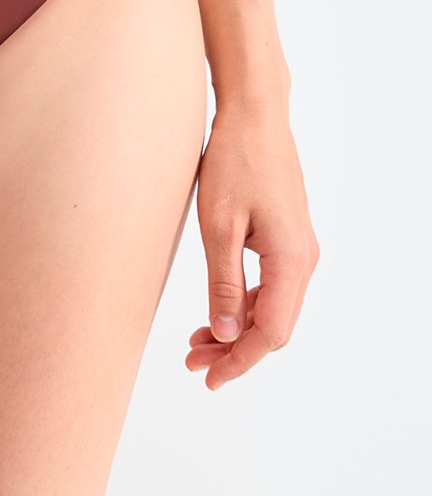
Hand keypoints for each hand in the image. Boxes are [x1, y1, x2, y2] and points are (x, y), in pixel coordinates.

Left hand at [187, 99, 317, 388]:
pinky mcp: (286, 237)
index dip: (239, 361)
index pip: (270, 333)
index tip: (209, 378)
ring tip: (196, 341)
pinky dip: (244, 303)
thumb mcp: (219, 225)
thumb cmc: (234, 162)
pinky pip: (270, 285)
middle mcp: (303, 260)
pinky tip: (217, 309)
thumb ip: (223, 283)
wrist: (254, 116)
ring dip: (237, 328)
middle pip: (274, 327)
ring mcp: (298, 248)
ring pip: (272, 307)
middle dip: (235, 350)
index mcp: (291, 260)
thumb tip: (227, 334)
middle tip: (192, 363)